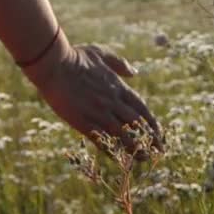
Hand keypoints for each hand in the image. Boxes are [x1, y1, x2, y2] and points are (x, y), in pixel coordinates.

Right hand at [22, 35, 163, 153]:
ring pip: (123, 135)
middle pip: (136, 124)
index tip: (159, 132)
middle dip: (150, 138)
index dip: (152, 122)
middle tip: (159, 150)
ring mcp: (98, 113)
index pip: (141, 108)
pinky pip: (101, 140)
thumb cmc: (75, 56)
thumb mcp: (101, 53)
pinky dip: (112, 150)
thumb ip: (119, 64)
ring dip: (136, 148)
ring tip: (145, 158)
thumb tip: (134, 72)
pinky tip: (119, 159)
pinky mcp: (83, 122)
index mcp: (117, 87)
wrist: (54, 65)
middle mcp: (112, 102)